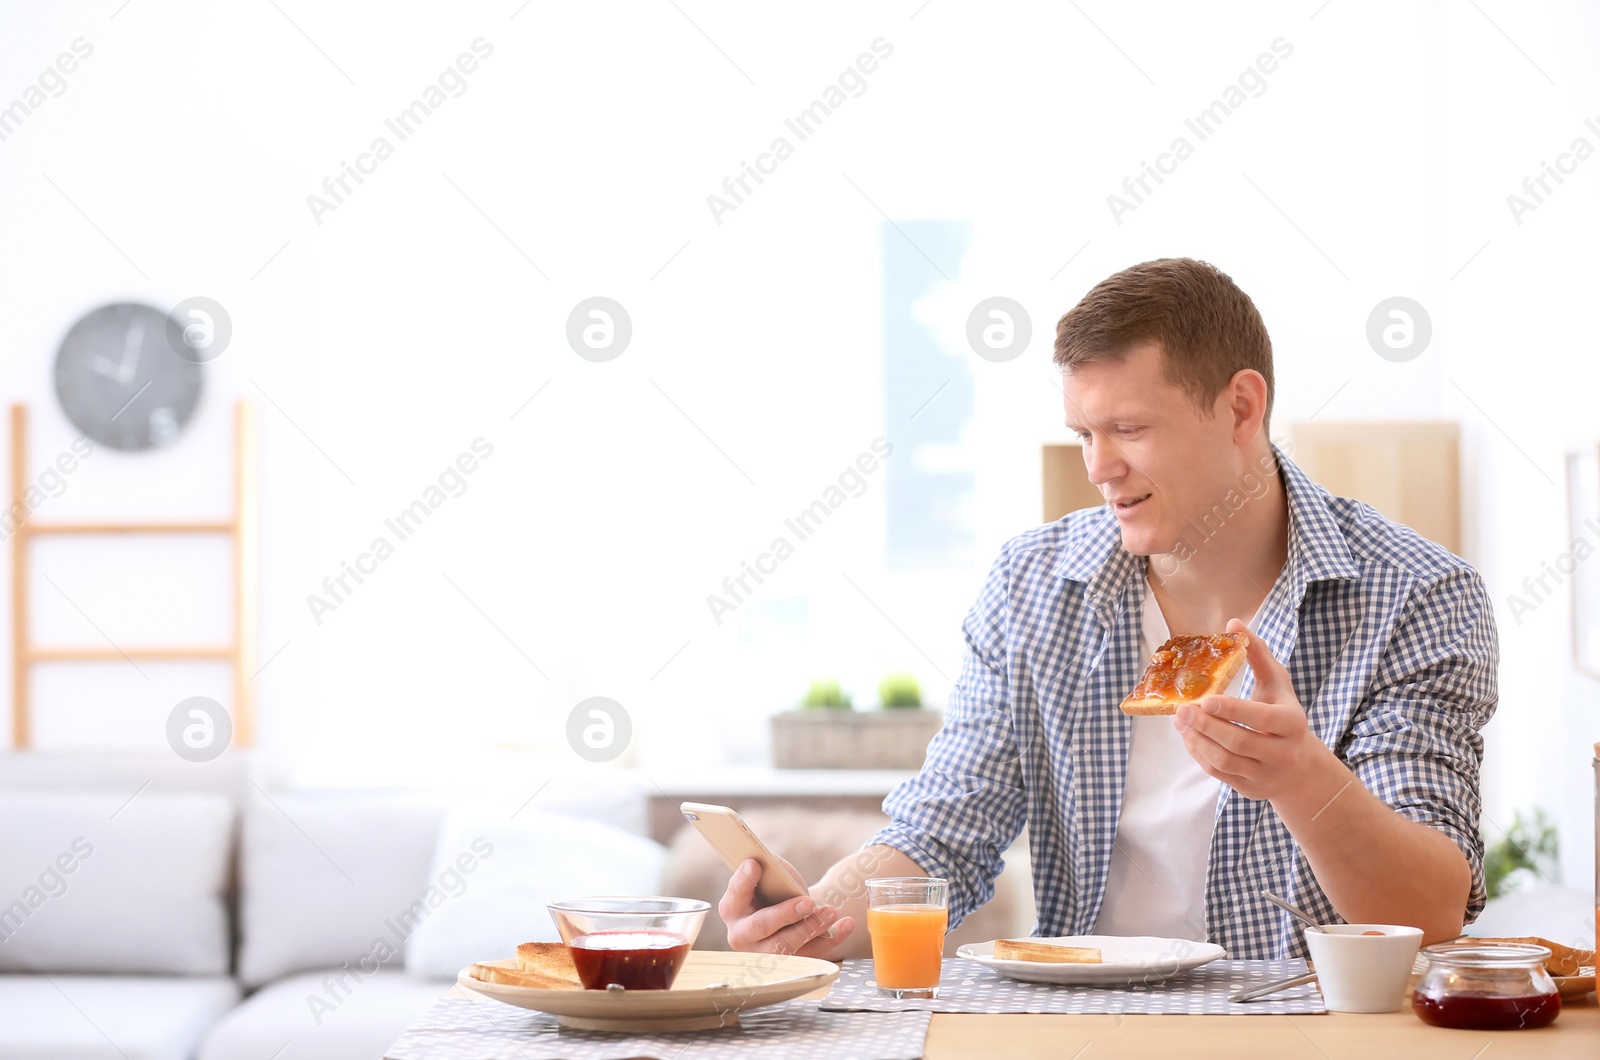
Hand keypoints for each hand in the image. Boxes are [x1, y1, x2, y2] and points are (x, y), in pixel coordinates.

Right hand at [720, 856, 856, 958]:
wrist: (787, 912)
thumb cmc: (774, 889)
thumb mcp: (769, 875)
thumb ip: (768, 867)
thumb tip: (763, 860)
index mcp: (731, 908)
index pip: (735, 894)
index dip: (744, 880)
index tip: (755, 864)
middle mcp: (742, 934)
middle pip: (761, 926)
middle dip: (786, 914)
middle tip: (808, 902)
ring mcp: (764, 952)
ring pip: (786, 945)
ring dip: (811, 928)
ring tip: (830, 911)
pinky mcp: (789, 962)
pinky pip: (811, 954)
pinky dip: (832, 939)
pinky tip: (846, 924)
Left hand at [1174, 618, 1321, 801]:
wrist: (1299, 766)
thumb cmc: (1283, 712)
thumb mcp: (1277, 683)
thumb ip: (1258, 653)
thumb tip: (1234, 622)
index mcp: (1292, 723)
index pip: (1261, 718)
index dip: (1232, 710)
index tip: (1205, 700)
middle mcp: (1283, 753)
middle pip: (1239, 741)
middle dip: (1206, 725)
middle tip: (1182, 708)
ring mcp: (1266, 775)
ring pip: (1224, 760)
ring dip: (1197, 740)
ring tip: (1180, 720)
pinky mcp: (1249, 788)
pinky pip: (1218, 773)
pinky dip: (1198, 754)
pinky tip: (1188, 736)